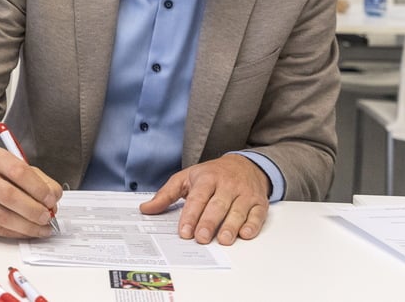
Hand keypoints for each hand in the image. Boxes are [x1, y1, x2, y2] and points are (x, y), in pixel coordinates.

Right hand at [0, 146, 61, 238]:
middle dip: (32, 210)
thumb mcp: (19, 168)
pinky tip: (26, 231)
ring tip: (41, 228)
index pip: (18, 171)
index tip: (51, 200)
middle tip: (46, 217)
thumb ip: (41, 181)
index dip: (38, 188)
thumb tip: (53, 199)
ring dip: (26, 226)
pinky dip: (15, 233)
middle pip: (8, 195)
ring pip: (1, 216)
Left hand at [139, 155, 269, 245]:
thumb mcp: (186, 178)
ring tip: (223, 240)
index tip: (184, 231)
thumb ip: (166, 194)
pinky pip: (257, 214)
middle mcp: (227, 185)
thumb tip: (145, 209)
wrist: (244, 164)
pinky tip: (244, 234)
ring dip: (231, 226)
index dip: (191, 215)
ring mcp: (244, 193)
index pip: (197, 198)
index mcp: (207, 178)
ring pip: (238, 211)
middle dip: (209, 222)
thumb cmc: (212, 174)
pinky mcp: (259, 202)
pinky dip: (252, 225)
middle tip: (202, 238)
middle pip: (217, 205)